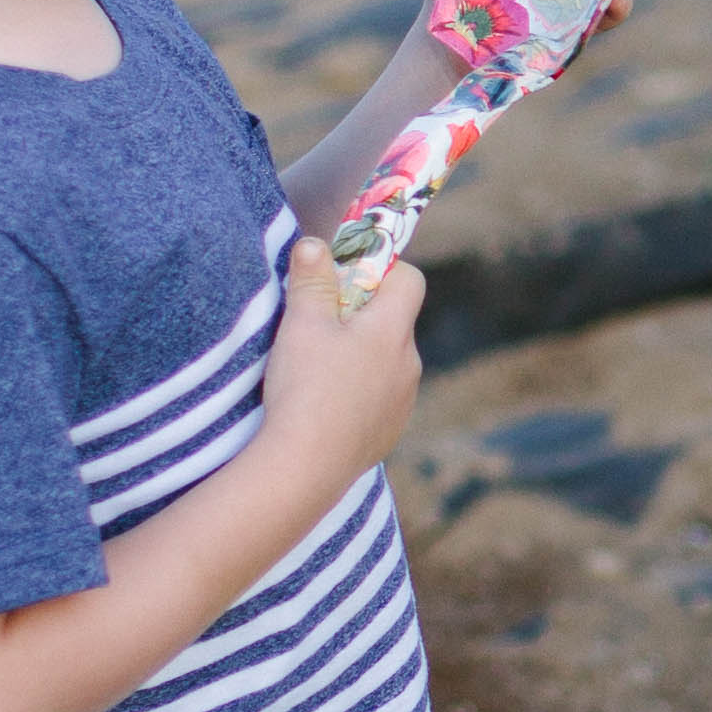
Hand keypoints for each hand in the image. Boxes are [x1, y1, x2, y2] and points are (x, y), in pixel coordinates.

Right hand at [255, 238, 425, 489]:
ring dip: (359, 357)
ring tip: (315, 370)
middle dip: (361, 316)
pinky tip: (323, 405)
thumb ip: (311, 280)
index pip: (410, 280)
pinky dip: (357, 394)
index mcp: (394, 331)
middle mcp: (409, 364)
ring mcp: (403, 402)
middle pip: (394, 322)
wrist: (306, 468)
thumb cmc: (305, 388)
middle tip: (319, 324)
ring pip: (386, 363)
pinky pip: (379, 399)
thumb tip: (314, 244)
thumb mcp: (301, 324)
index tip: (345, 278)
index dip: (381, 270)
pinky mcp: (388, 432)